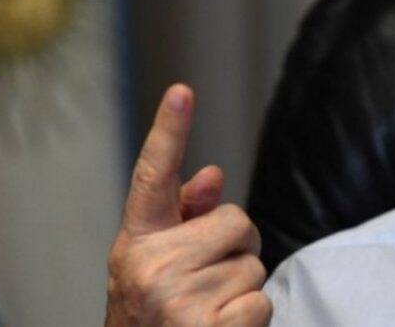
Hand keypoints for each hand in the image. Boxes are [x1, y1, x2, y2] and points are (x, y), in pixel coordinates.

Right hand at [105, 85, 272, 325]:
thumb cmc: (155, 320)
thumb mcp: (155, 268)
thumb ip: (183, 221)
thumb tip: (213, 175)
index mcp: (134, 244)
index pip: (152, 178)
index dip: (169, 131)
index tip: (182, 90)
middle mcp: (148, 266)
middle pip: (236, 221)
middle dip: (236, 249)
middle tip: (209, 283)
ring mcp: (174, 299)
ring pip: (252, 265)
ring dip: (242, 291)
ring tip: (208, 313)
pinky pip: (260, 301)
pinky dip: (250, 320)